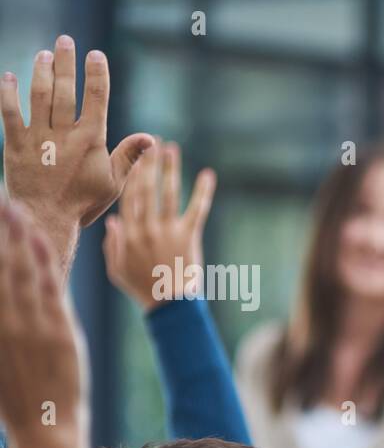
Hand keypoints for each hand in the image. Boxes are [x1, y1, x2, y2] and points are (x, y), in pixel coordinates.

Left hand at [0, 37, 152, 272]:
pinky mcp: (14, 145)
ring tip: (43, 55)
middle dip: (66, 62)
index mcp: (90, 142)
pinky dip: (8, 93)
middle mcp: (64, 135)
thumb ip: (129, 156)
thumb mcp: (113, 183)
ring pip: (38, 96)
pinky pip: (9, 113)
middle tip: (65, 40)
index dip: (96, 74)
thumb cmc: (82, 203)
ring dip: (40, 71)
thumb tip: (151, 138)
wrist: (46, 219)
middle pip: (65, 89)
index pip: (95, 99)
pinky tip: (9, 77)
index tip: (95, 55)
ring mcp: (38, 138)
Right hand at [0, 200, 86, 447]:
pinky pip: (49, 287)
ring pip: (20, 270)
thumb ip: (0, 325)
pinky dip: (43, 260)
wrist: (44, 429)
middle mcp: (2, 320)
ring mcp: (29, 324)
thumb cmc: (16, 397)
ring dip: (16, 235)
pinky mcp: (57, 331)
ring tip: (12, 207)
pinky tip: (38, 236)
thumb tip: (2, 295)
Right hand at [104, 140, 216, 310]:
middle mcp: (146, 228)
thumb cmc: (142, 288)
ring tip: (172, 149)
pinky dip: (203, 191)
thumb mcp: (116, 269)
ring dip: (170, 169)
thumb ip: (112, 244)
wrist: (169, 305)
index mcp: (128, 233)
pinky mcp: (189, 236)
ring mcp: (167, 231)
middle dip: (147, 163)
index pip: (127, 197)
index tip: (131, 156)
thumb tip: (112, 220)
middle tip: (150, 142)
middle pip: (145, 188)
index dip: (130, 174)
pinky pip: (197, 209)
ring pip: (168, 193)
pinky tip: (208, 175)